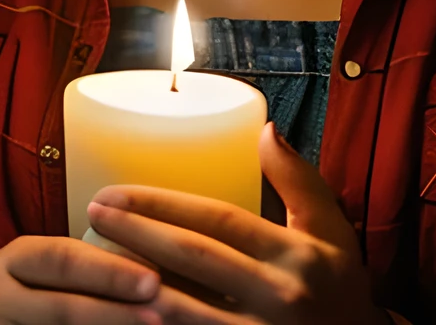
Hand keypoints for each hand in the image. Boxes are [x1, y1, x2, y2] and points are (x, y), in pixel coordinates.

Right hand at [0, 233, 162, 323]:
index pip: (66, 260)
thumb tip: (153, 276)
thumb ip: (80, 271)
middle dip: (114, 310)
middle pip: (61, 306)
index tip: (155, 280)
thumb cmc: (18, 298)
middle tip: (160, 313)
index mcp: (14, 259)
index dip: (110, 271)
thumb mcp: (37, 273)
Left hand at [85, 121, 384, 323]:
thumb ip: (299, 181)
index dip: (165, 204)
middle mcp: (277, 299)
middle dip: (139, 233)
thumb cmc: (341, 291)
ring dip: (136, 285)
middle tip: (94, 211)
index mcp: (295, 256)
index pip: (219, 220)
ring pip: (184, 311)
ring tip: (96, 260)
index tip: (117, 191)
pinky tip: (124, 310)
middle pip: (195, 260)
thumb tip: (265, 129)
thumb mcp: (332, 232)